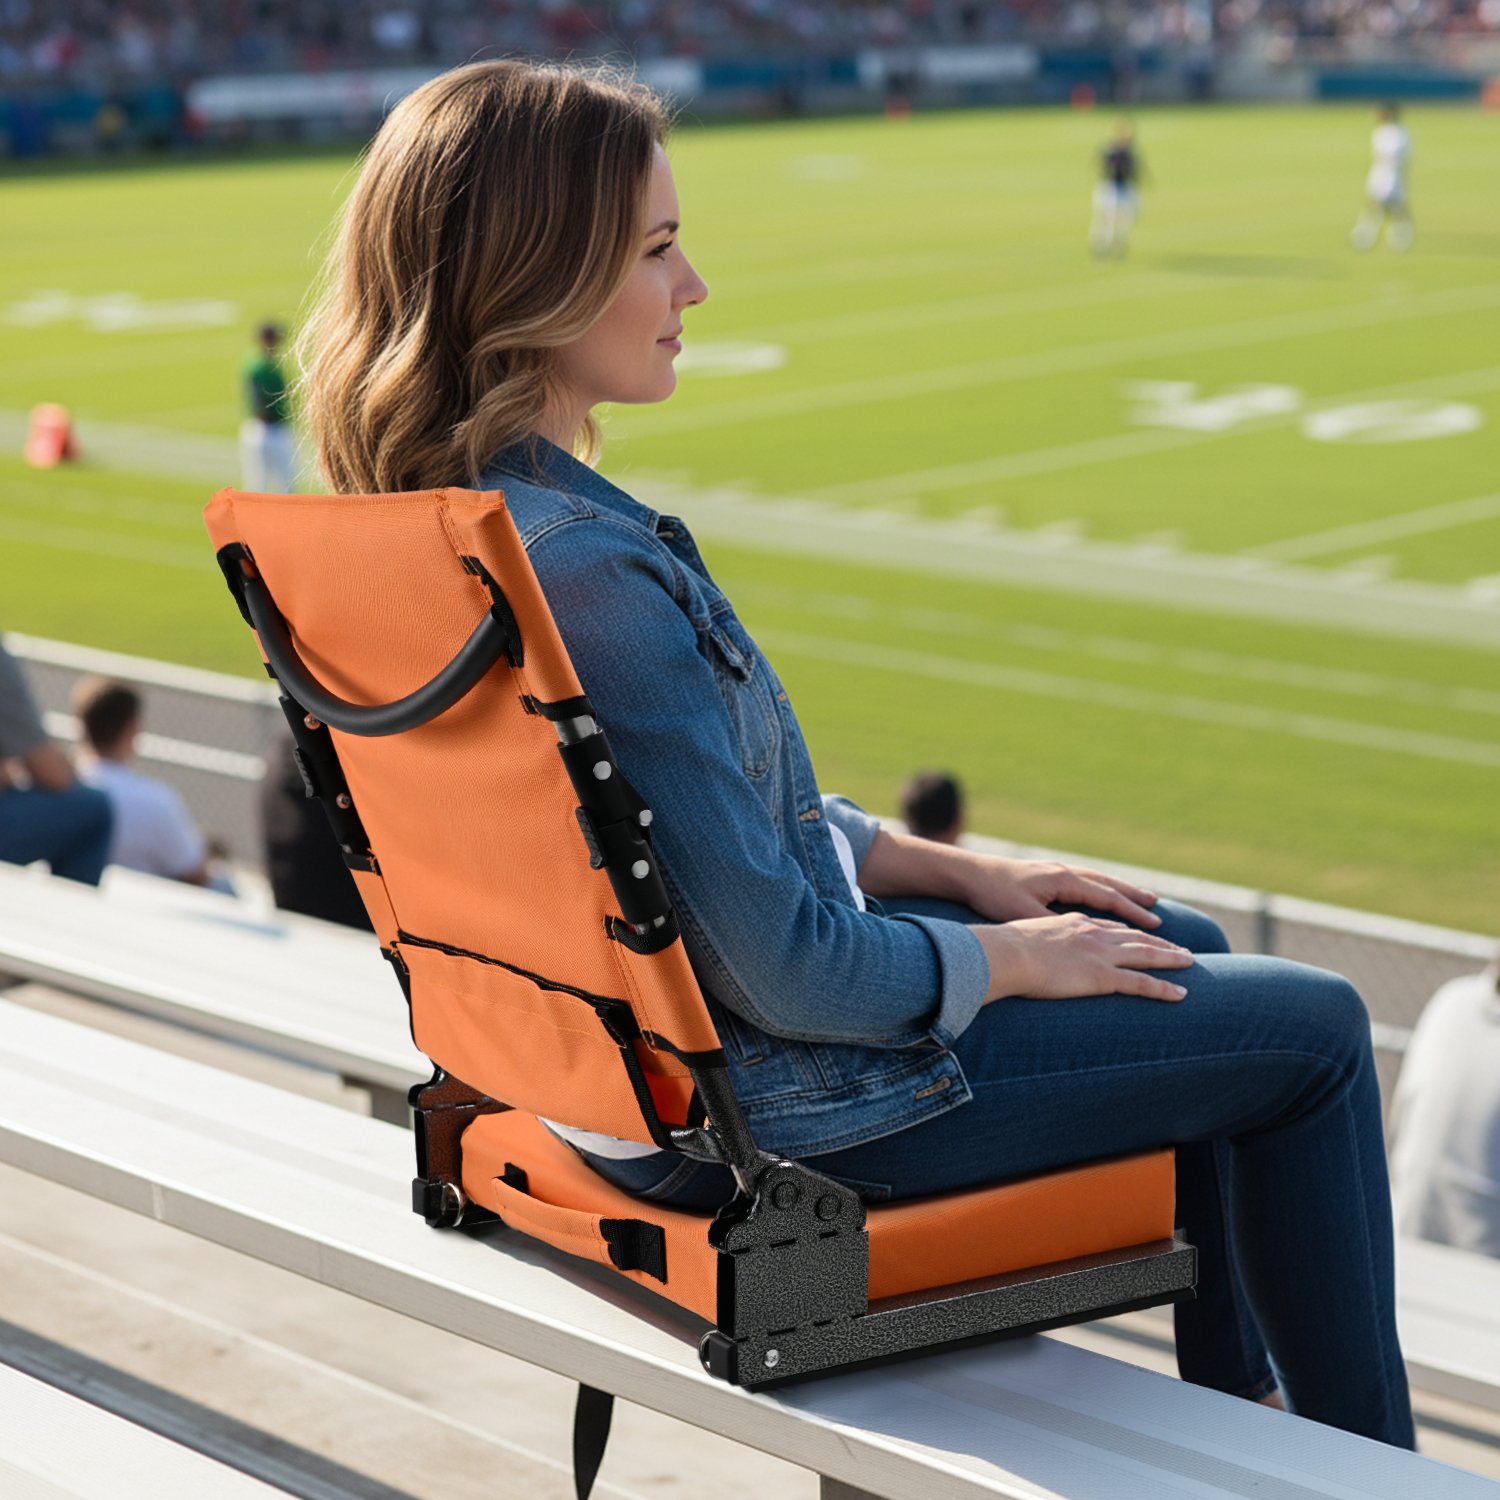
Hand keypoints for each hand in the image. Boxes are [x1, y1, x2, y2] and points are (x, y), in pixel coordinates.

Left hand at [959, 853, 1160, 928]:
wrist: (968, 873)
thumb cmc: (993, 894)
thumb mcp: (1023, 913)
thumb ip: (1053, 924)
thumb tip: (1080, 937)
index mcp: (1062, 880)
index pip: (1106, 896)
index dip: (1131, 910)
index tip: (1155, 923)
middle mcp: (1063, 872)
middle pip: (1106, 883)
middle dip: (1132, 896)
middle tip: (1156, 906)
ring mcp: (1054, 871)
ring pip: (1095, 880)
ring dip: (1119, 889)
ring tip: (1139, 897)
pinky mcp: (1044, 875)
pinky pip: (1082, 881)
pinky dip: (1099, 888)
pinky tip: (1102, 895)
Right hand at [977, 911, 1192, 1003]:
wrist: (1006, 953)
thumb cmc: (1004, 950)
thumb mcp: (1020, 940)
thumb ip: (1031, 945)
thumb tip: (1021, 955)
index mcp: (1073, 924)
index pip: (1108, 927)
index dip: (1127, 931)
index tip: (1141, 934)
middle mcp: (1092, 934)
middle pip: (1135, 936)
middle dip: (1159, 940)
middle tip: (1177, 946)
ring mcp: (1100, 954)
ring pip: (1146, 954)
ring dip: (1170, 957)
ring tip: (1189, 961)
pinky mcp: (1103, 976)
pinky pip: (1141, 983)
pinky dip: (1163, 989)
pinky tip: (1181, 994)